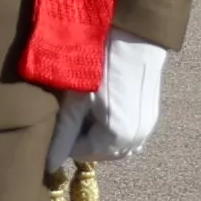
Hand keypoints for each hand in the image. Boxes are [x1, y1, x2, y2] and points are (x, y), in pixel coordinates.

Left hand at [47, 31, 170, 171]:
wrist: (135, 34)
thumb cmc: (100, 64)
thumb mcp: (76, 99)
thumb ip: (63, 135)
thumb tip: (49, 166)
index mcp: (117, 139)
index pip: (80, 153)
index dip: (66, 136)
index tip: (60, 113)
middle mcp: (136, 140)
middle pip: (100, 151)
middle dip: (83, 136)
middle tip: (73, 107)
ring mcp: (147, 128)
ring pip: (115, 144)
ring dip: (99, 132)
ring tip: (88, 104)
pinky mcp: (152, 114)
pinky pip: (129, 133)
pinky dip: (114, 126)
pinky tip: (105, 102)